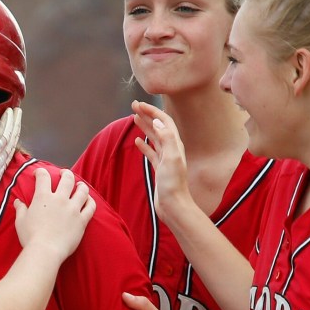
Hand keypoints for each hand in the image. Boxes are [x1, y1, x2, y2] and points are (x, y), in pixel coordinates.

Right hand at [0, 108, 22, 222]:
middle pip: (11, 145)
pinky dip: (9, 147)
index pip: (3, 138)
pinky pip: (5, 161)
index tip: (10, 111)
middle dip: (15, 126)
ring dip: (14, 136)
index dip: (7, 123)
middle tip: (18, 111)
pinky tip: (9, 139)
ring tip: (16, 122)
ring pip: (10, 153)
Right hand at [15, 167, 94, 262]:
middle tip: (63, 173)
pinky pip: (90, 207)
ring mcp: (73, 209)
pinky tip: (88, 200)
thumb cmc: (30, 236)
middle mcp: (60, 199)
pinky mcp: (82, 220)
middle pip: (67, 179)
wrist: (45, 250)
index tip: (38, 173)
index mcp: (43, 197)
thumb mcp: (20, 221)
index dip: (41, 172)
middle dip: (65, 173)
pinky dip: (90, 201)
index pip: (43, 177)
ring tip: (80, 185)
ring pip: (82, 191)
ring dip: (81, 185)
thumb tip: (17, 202)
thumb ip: (20, 209)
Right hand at [130, 100, 194, 225]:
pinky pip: (151, 152)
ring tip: (134, 118)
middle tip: (134, 106)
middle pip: (158, 127)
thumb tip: (157, 120)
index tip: (139, 104)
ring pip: (153, 138)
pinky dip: (143, 145)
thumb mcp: (171, 158)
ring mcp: (165, 159)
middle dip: (147, 115)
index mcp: (175, 144)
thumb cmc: (173, 184)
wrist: (174, 205)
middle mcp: (171, 149)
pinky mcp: (159, 168)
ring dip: (144, 127)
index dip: (152, 111)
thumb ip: (166, 138)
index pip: (163, 121)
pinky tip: (137, 141)